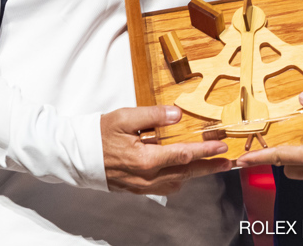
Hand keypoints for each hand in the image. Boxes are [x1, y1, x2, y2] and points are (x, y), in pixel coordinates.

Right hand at [101, 105, 230, 194]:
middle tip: (227, 162)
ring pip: (176, 182)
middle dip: (209, 167)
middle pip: (186, 173)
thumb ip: (153, 116)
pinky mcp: (136, 189)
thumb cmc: (99, 134)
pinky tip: (183, 172)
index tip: (221, 146)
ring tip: (210, 166)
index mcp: (145, 159)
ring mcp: (141, 186)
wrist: (76, 156)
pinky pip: (163, 187)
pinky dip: (178, 179)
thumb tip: (177, 114)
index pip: (183, 155)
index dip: (205, 151)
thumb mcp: (125, 117)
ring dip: (194, 174)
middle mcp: (146, 177)